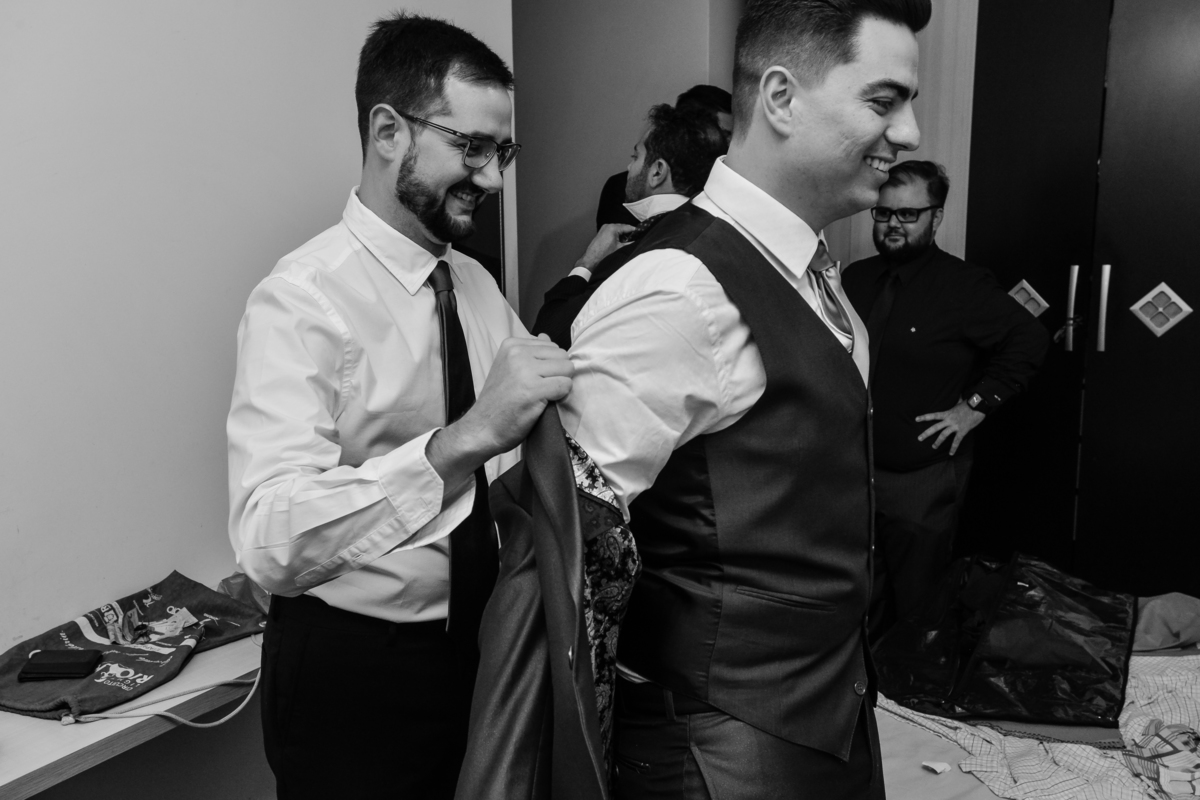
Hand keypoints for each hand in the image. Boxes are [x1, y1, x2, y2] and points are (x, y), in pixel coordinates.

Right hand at [427, 335, 573, 485]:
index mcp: (512, 345)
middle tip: (541, 388)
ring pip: (567, 369)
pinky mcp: (532, 390)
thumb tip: (546, 336)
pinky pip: (565, 386)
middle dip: (559, 373)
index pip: (552, 346)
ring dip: (561, 384)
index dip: (551, 366)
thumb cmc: (499, 401)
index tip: (535, 379)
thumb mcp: (509, 367)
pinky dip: (560, 396)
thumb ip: (529, 352)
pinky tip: (543, 403)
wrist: (482, 428)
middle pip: (562, 355)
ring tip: (541, 395)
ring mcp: (524, 370)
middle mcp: (517, 353)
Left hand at [575, 223, 635, 273]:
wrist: (591, 260)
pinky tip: (620, 243)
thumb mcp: (620, 249)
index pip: (628, 227)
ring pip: (618, 230)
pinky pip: (612, 232)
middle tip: (636, 239)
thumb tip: (637, 241)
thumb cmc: (604, 255)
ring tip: (628, 242)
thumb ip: (630, 243)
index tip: (641, 233)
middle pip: (623, 228)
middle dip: (629, 233)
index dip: (635, 230)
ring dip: (623, 236)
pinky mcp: (602, 233)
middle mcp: (608, 226)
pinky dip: (617, 236)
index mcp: (613, 228)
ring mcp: (604, 229)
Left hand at [915, 400, 985, 455]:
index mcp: (947, 413)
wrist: (979, 406)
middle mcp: (949, 420)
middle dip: (926, 433)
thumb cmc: (970, 404)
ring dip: (938, 442)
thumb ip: (958, 400)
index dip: (924, 417)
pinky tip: (951, 454)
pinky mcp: (962, 431)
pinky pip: (956, 441)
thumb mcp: (960, 402)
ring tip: (933, 447)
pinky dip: (953, 448)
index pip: (933, 415)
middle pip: (935, 427)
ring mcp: (955, 426)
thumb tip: (960, 395)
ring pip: (943, 435)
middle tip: (919, 438)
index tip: (916, 419)